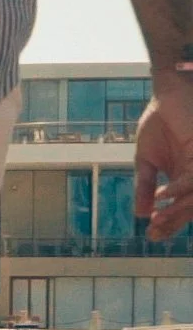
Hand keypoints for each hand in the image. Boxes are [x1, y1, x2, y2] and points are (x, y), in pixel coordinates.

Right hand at [136, 73, 192, 239]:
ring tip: (157, 219)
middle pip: (191, 206)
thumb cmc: (161, 121)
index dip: (168, 223)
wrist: (168, 94)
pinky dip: (178, 189)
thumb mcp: (146, 159)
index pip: (180, 206)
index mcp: (185, 177)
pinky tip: (162, 196)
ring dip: (177, 211)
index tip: (151, 235)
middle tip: (154, 233)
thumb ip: (146, 186)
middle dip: (174, 222)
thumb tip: (141, 214)